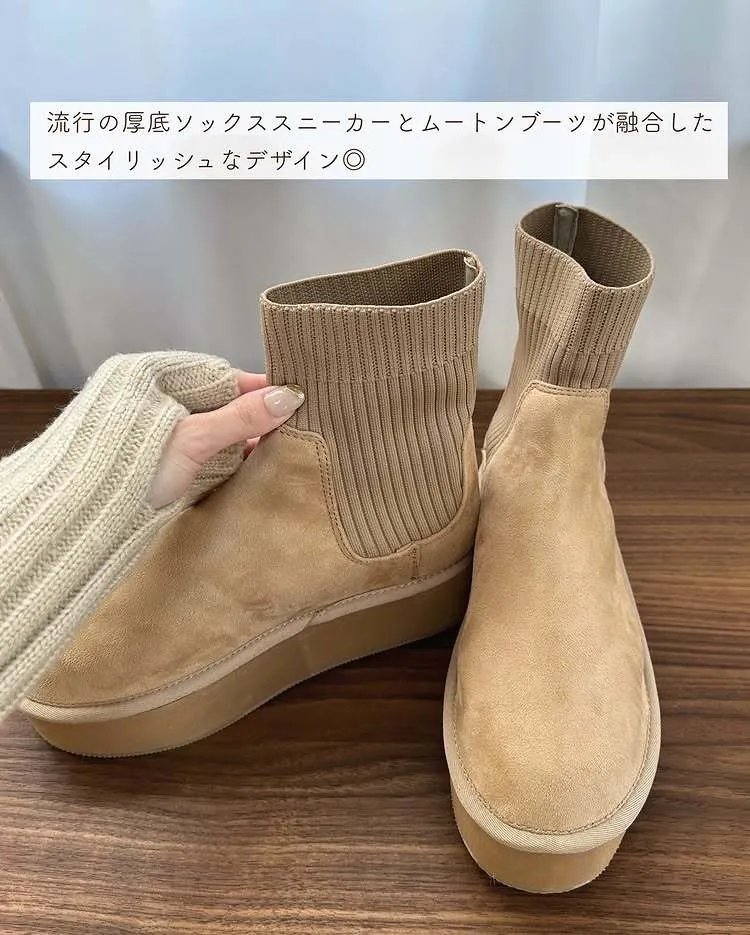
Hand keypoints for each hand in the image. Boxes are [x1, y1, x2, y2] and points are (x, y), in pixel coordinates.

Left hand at [148, 372, 303, 507]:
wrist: (88, 518)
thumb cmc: (136, 466)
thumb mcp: (193, 439)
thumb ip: (240, 417)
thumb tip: (290, 396)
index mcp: (153, 376)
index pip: (221, 375)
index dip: (258, 389)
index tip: (295, 400)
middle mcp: (155, 397)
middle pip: (221, 402)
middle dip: (254, 417)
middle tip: (294, 431)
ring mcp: (158, 430)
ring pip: (215, 428)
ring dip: (243, 440)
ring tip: (281, 451)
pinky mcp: (161, 460)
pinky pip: (205, 450)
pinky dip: (227, 457)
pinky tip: (252, 467)